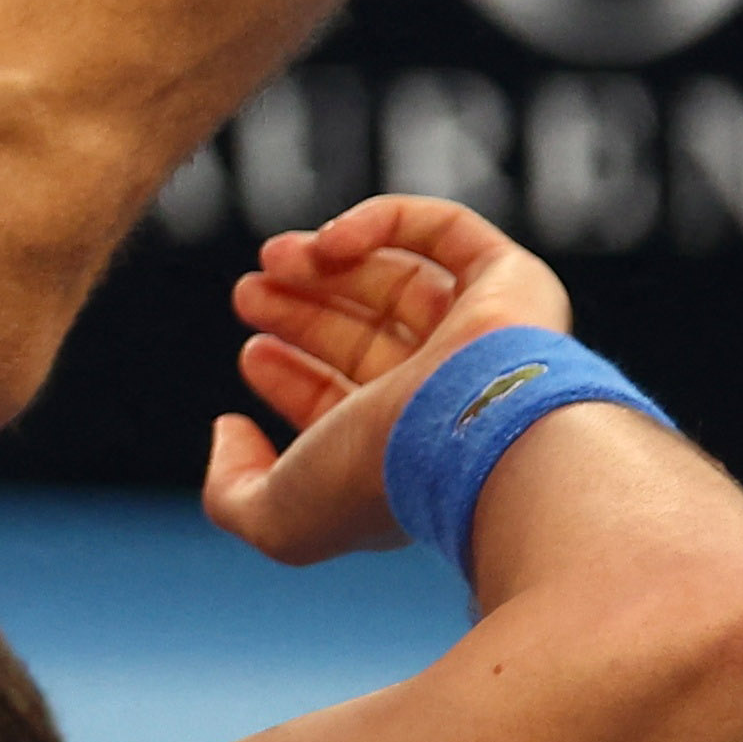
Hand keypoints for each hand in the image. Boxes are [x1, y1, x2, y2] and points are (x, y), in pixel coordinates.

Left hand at [199, 194, 573, 567]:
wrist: (471, 440)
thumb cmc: (378, 481)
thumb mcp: (278, 518)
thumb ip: (229, 495)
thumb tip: (228, 430)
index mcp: (410, 450)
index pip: (349, 402)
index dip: (292, 373)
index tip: (252, 352)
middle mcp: (453, 396)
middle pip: (370, 337)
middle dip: (302, 311)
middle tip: (247, 291)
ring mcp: (486, 341)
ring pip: (403, 284)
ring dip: (327, 264)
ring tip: (271, 258)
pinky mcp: (514, 285)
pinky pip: (448, 233)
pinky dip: (383, 223)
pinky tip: (331, 244)